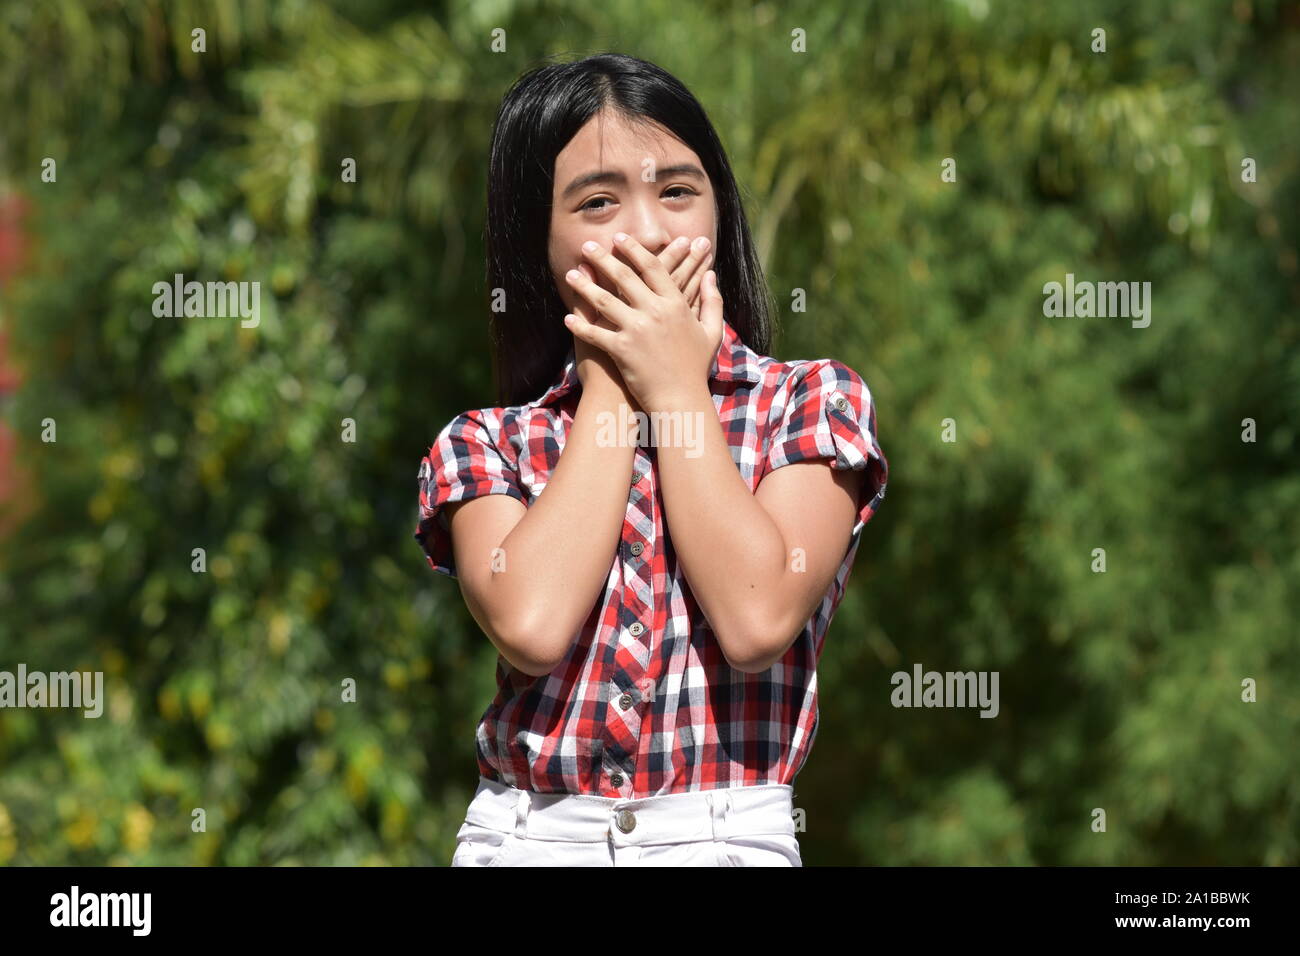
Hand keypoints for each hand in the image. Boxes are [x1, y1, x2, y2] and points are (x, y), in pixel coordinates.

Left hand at [564, 234, 723, 412]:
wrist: (682, 400)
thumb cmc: (696, 367)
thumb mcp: (712, 331)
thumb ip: (712, 301)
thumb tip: (711, 276)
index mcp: (675, 304)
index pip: (652, 267)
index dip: (635, 250)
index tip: (620, 238)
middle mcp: (655, 312)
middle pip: (624, 277)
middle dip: (603, 258)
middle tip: (588, 246)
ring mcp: (636, 330)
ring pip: (604, 301)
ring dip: (584, 286)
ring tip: (571, 274)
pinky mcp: (621, 349)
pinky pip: (595, 333)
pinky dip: (580, 326)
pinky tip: (568, 318)